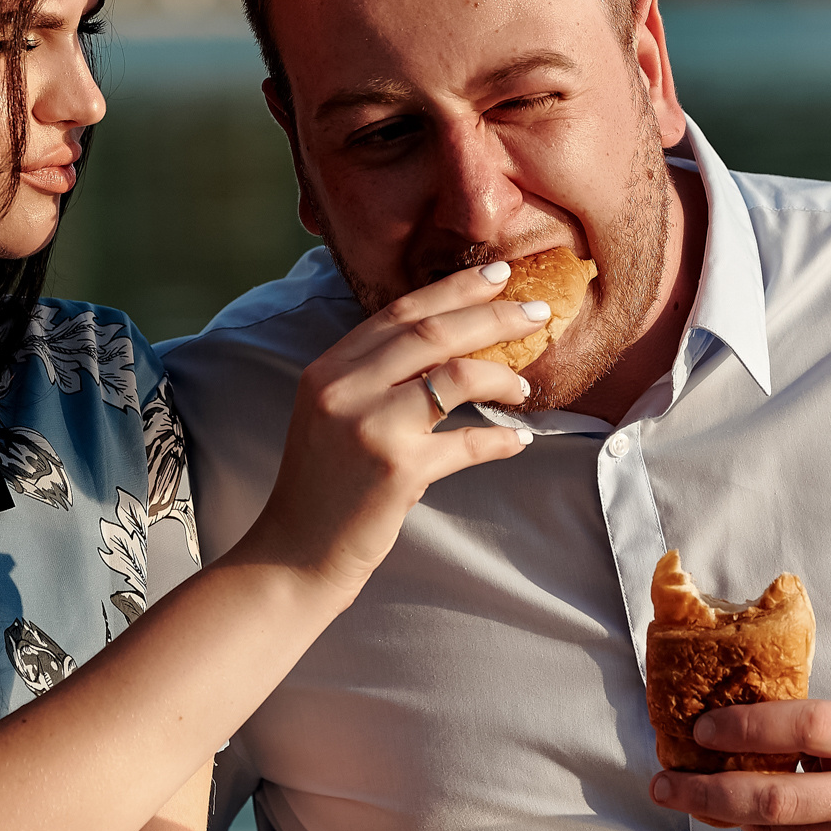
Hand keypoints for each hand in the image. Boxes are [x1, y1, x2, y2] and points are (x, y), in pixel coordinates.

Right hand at [229, 261, 541, 600]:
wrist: (295, 554)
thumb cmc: (322, 486)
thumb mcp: (331, 416)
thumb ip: (371, 378)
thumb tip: (447, 346)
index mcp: (327, 369)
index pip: (399, 312)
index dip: (454, 290)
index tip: (497, 276)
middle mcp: (343, 389)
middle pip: (432, 332)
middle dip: (493, 316)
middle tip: (535, 314)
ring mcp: (369, 428)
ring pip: (455, 376)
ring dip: (502, 375)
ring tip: (524, 386)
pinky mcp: (397, 471)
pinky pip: (467, 443)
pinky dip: (500, 440)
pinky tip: (519, 440)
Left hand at [648, 700, 830, 830]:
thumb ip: (819, 727)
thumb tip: (737, 725)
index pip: (801, 728)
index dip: (744, 727)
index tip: (702, 730)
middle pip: (773, 799)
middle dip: (706, 792)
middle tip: (663, 784)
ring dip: (728, 816)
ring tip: (698, 797)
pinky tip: (755, 822)